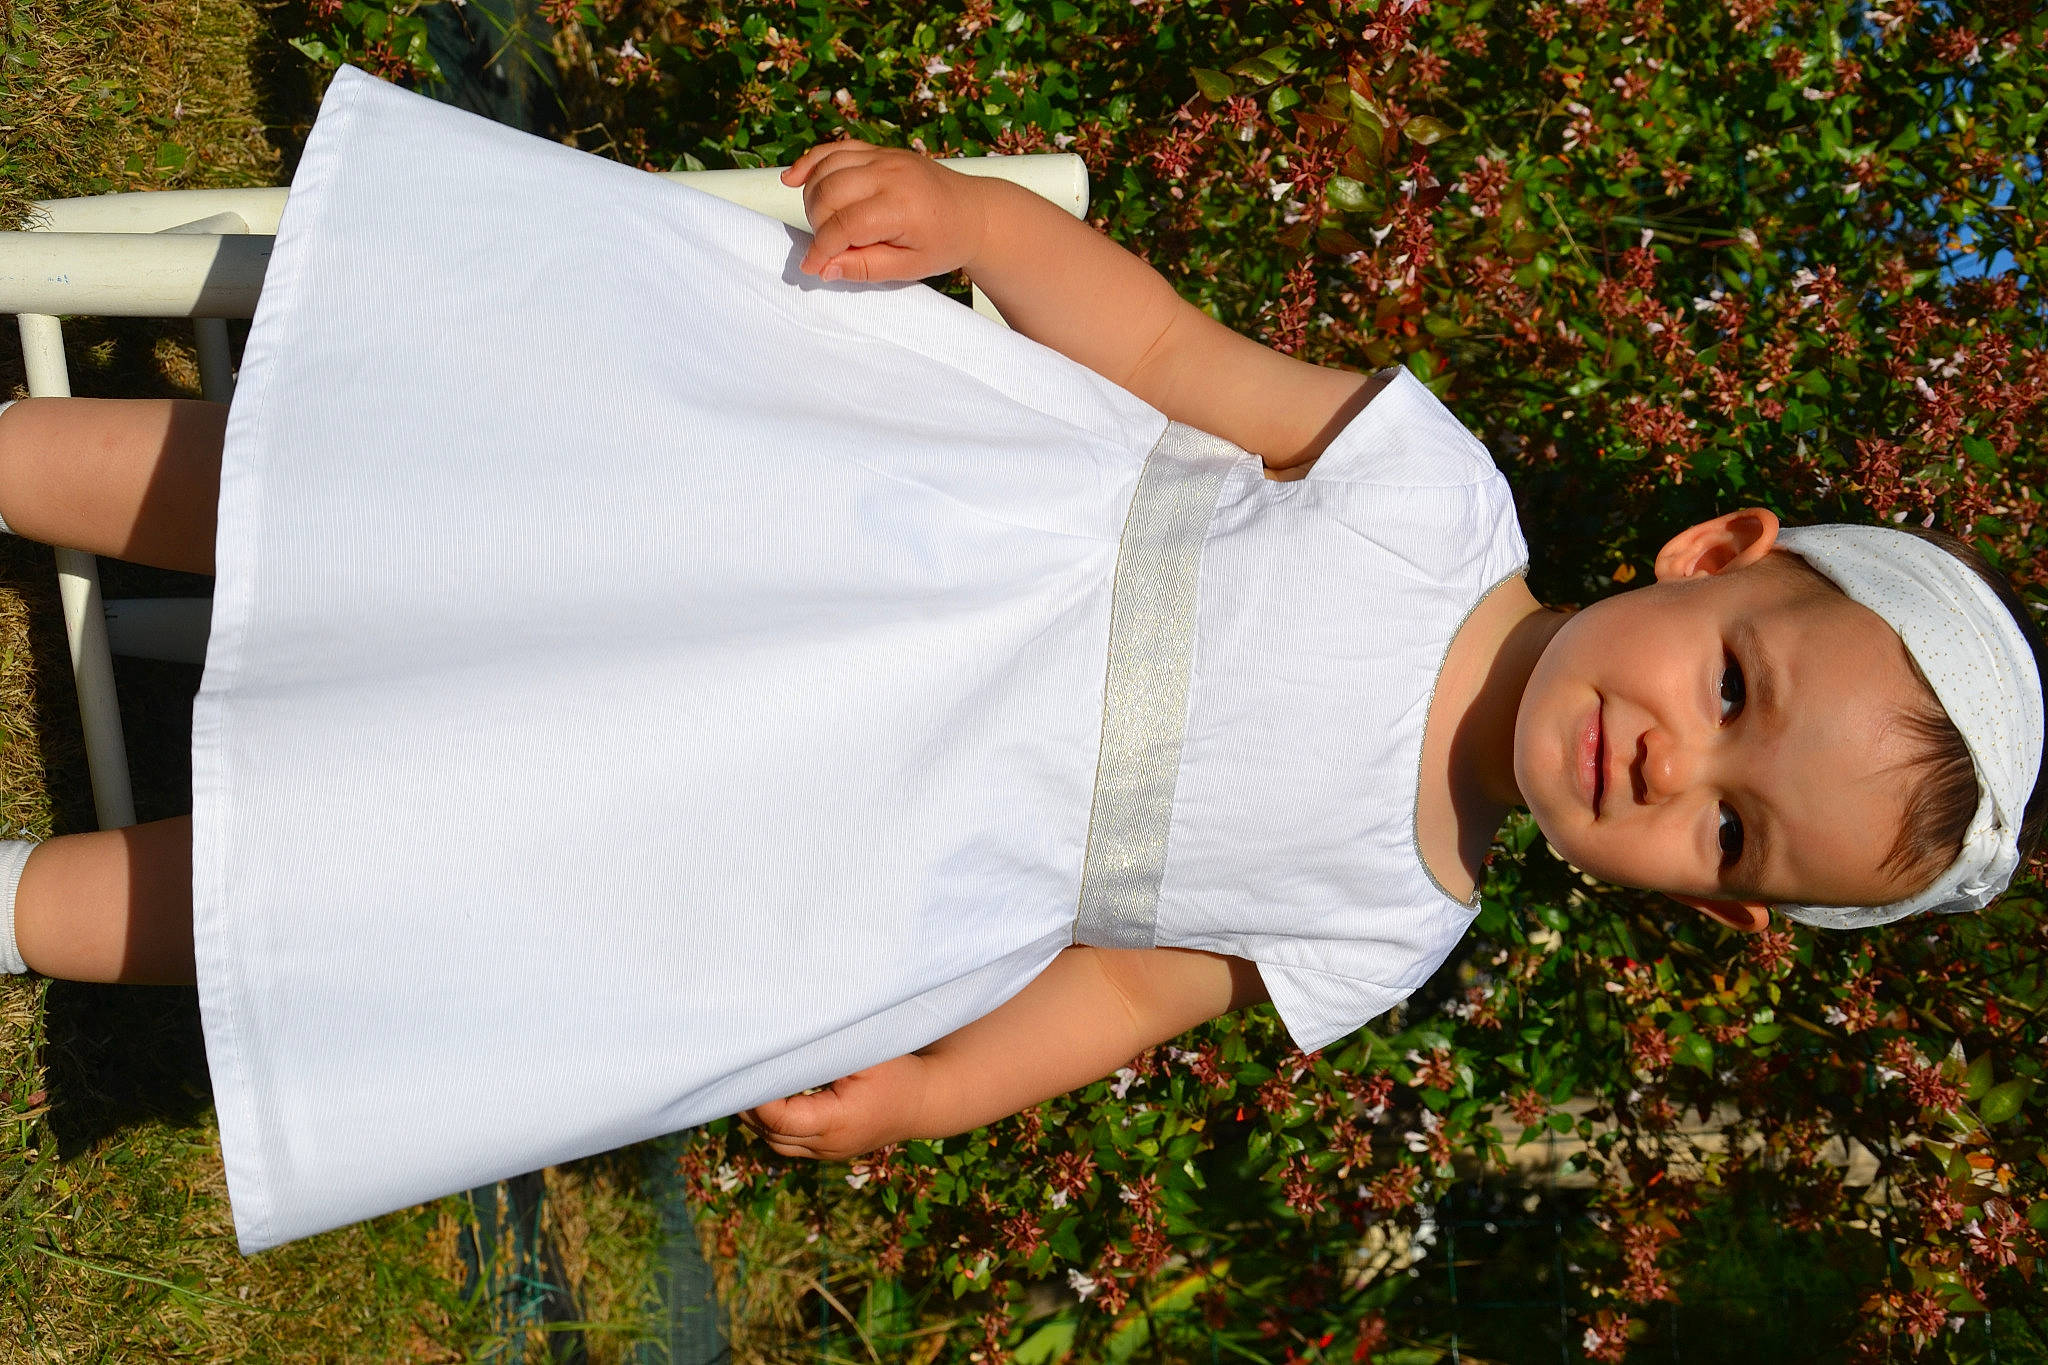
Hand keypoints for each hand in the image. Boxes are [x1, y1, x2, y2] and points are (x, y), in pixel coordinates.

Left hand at [738, 1052, 931, 1160]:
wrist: (927, 1101)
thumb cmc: (897, 1069)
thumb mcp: (862, 1053)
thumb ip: (822, 1051)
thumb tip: (781, 1039)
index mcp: (837, 1123)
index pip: (780, 1119)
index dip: (757, 1096)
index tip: (746, 1066)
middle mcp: (829, 1145)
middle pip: (770, 1134)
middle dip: (749, 1106)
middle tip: (734, 1072)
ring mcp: (828, 1153)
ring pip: (775, 1143)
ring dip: (758, 1118)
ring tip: (745, 1083)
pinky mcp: (829, 1151)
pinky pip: (789, 1143)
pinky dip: (773, 1123)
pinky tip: (765, 1097)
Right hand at [779, 140, 987, 283]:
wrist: (974, 212)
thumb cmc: (945, 242)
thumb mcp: (909, 268)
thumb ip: (865, 267)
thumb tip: (825, 268)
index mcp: (901, 207)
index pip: (844, 226)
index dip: (821, 249)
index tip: (811, 267)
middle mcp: (890, 174)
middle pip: (828, 193)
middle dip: (816, 225)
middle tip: (827, 247)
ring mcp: (884, 157)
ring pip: (826, 168)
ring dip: (811, 197)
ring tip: (821, 223)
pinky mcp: (878, 150)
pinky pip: (835, 149)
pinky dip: (811, 162)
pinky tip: (793, 179)